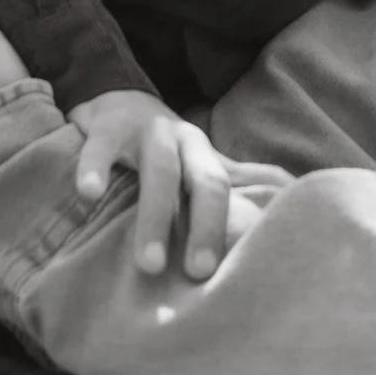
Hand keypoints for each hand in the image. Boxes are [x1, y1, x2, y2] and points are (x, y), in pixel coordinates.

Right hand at [69, 89, 234, 279]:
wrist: (115, 99)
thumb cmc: (163, 148)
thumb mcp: (198, 164)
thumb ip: (238, 181)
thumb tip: (287, 200)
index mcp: (205, 156)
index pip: (224, 193)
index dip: (223, 231)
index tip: (216, 275)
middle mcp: (183, 140)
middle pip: (203, 181)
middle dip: (204, 227)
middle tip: (196, 274)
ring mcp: (146, 130)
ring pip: (160, 169)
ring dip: (157, 216)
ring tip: (148, 264)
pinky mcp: (106, 125)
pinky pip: (101, 145)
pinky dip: (95, 167)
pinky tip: (89, 193)